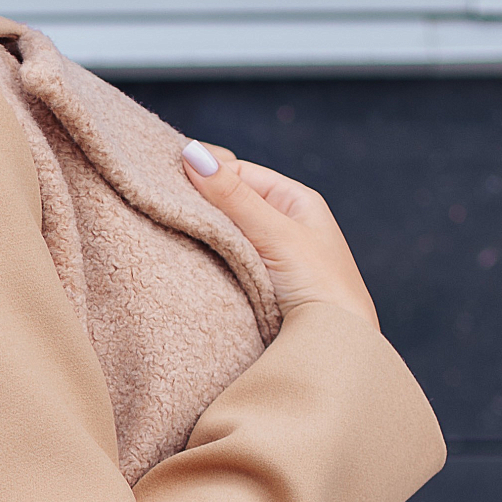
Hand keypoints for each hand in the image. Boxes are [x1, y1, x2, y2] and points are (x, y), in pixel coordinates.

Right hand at [179, 141, 378, 328]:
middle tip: (164, 205)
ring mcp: (271, 255)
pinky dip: (206, 259)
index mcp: (297, 201)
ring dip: (202, 234)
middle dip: (201, 204)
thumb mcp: (276, 234)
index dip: (208, 175)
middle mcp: (285, 223)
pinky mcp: (258, 284)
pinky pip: (224, 262)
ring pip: (224, 233)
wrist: (337, 346)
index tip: (171, 182)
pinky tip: (189, 260)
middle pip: (230, 202)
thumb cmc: (322, 286)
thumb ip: (234, 196)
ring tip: (171, 231)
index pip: (240, 173)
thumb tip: (192, 155)